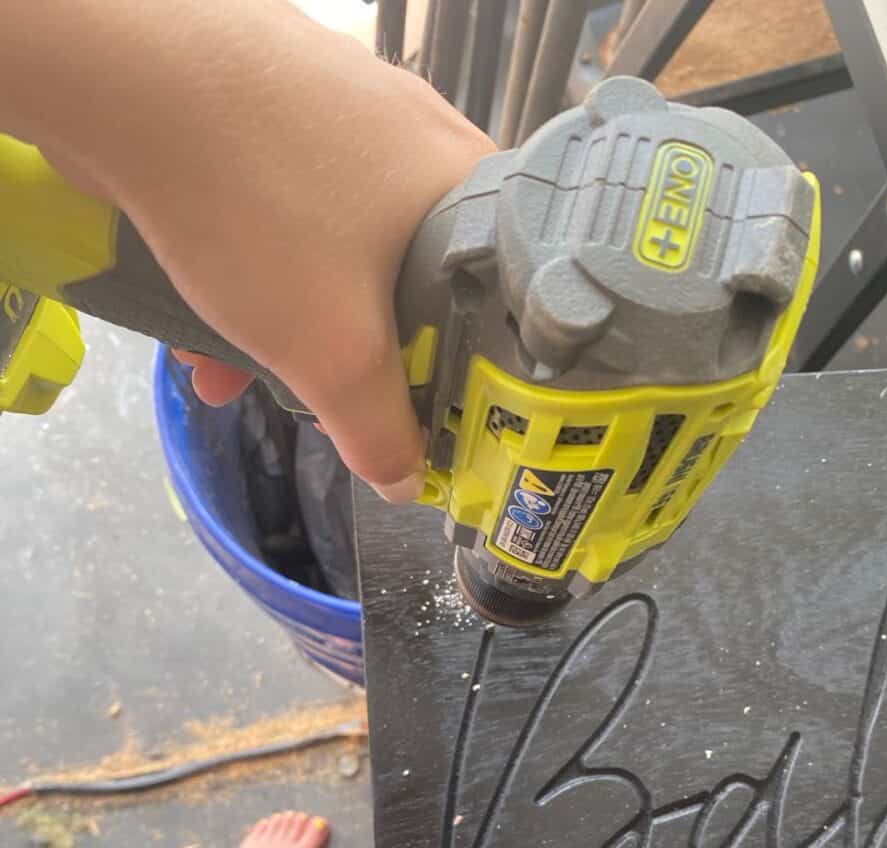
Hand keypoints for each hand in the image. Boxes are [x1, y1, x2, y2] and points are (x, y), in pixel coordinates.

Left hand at [4, 0, 493, 501]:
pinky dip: (248, 266)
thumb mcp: (332, 353)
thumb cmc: (263, 211)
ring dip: (281, 321)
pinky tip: (196, 314)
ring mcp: (343, 104)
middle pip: (407, 277)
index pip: (501, 292)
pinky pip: (281, 206)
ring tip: (226, 369)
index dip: (466, 362)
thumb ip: (378, 427)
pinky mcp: (272, 96)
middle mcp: (418, 131)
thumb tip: (408, 480)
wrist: (129, 72)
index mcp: (466, 185)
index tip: (425, 406)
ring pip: (333, 247)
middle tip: (315, 394)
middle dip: (350, 352)